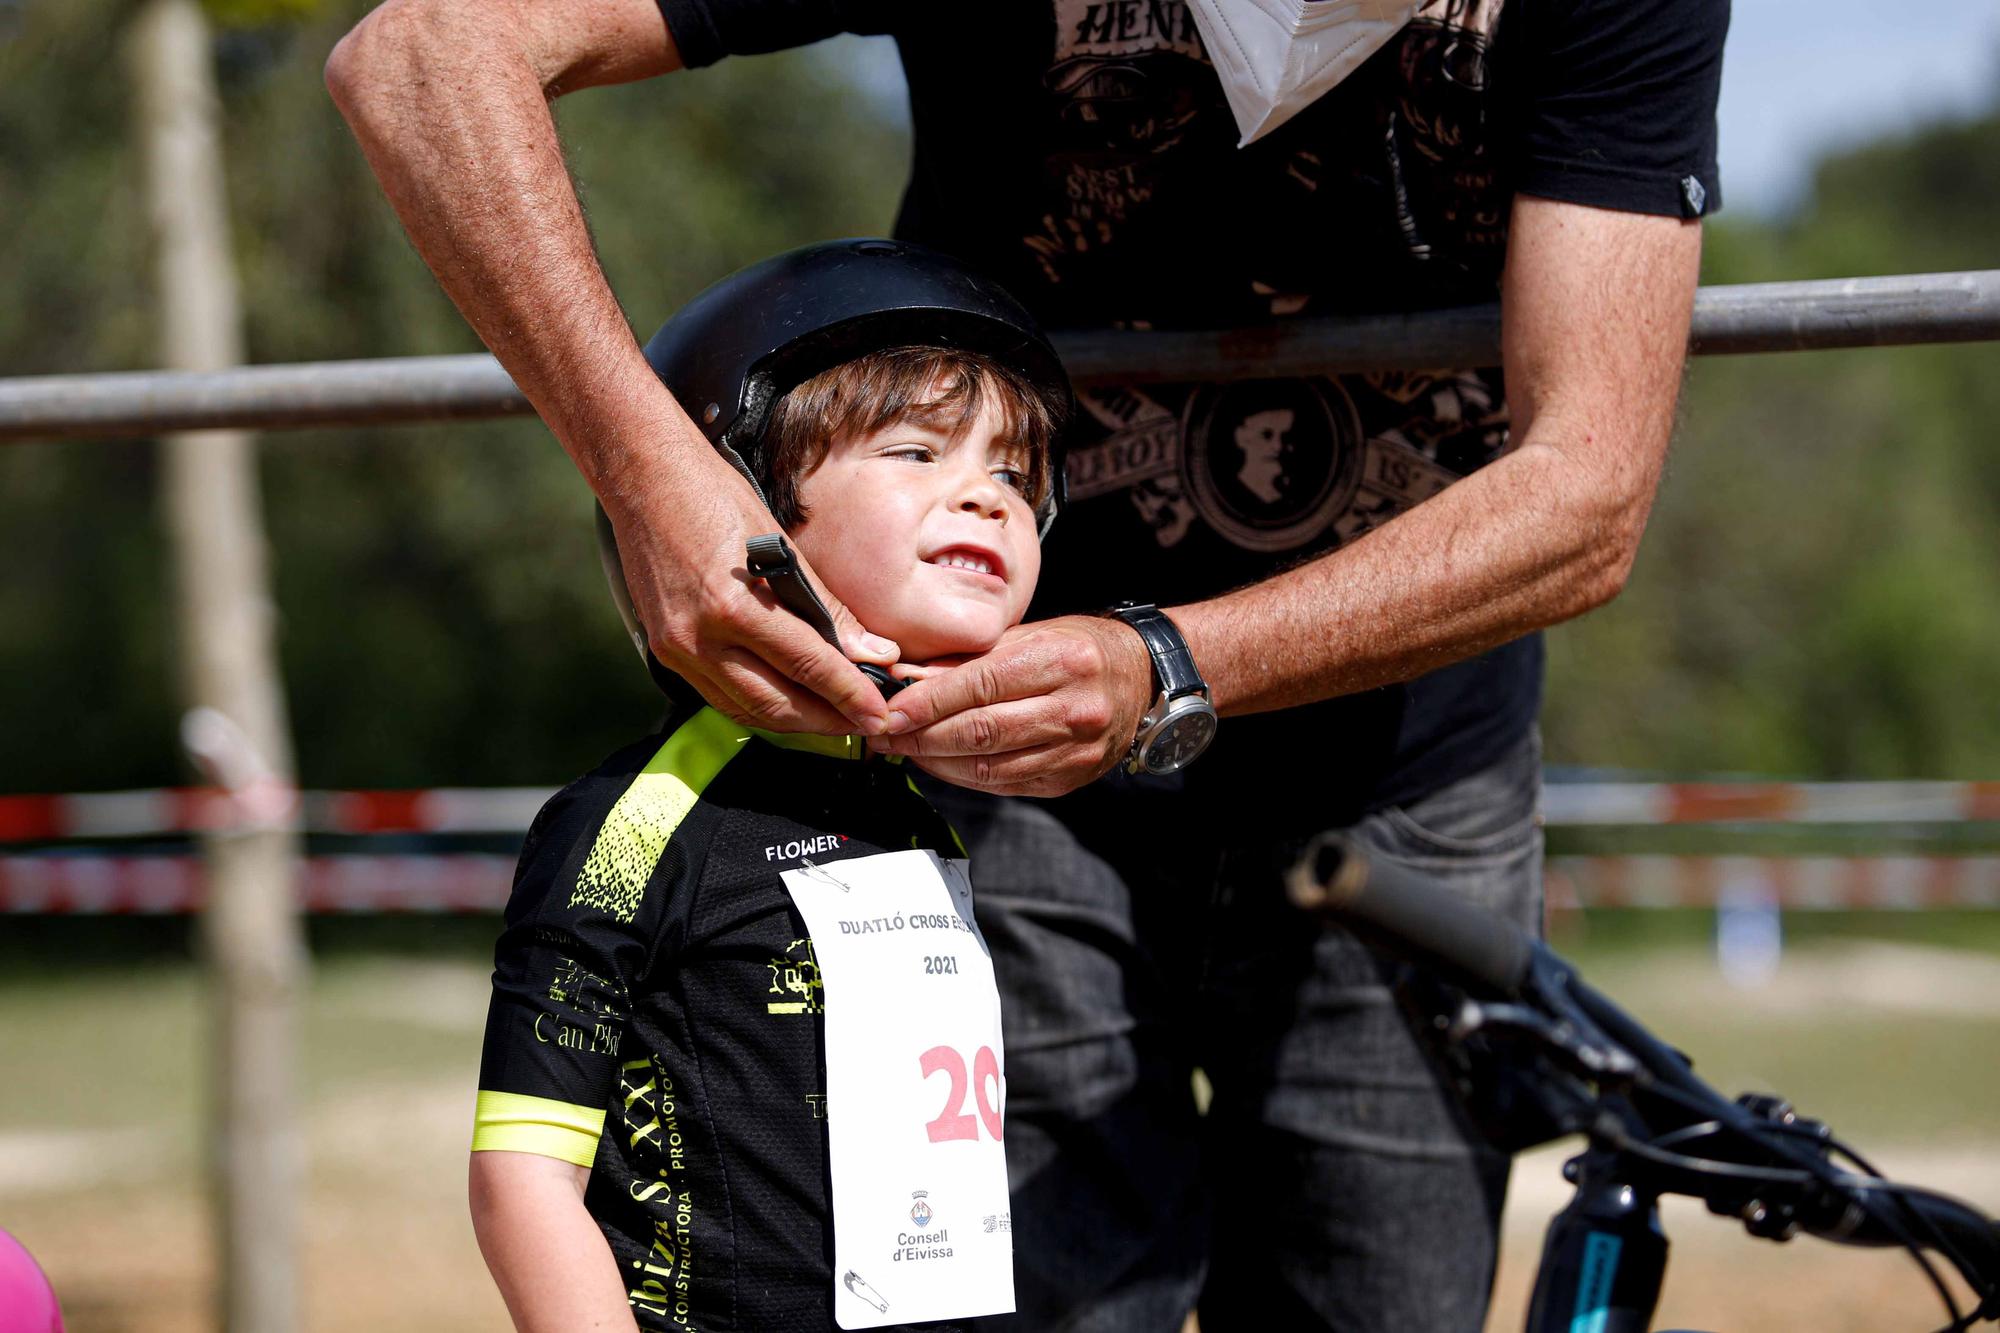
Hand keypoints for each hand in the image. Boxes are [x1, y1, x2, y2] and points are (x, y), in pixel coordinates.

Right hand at [601, 447, 898, 734]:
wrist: (643, 479)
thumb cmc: (715, 497)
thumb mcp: (780, 546)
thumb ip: (826, 608)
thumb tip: (873, 651)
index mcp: (734, 606)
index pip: (807, 665)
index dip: (850, 695)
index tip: (880, 714)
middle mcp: (700, 638)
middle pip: (777, 704)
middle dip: (827, 720)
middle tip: (866, 724)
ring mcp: (678, 649)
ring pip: (747, 709)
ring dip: (795, 721)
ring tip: (835, 718)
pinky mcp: (665, 651)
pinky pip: (720, 695)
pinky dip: (758, 704)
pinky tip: (788, 700)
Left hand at [868, 615, 1152, 796]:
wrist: (1142, 677)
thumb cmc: (1079, 647)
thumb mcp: (1028, 635)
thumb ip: (970, 659)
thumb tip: (908, 679)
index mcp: (1062, 660)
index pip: (980, 685)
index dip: (927, 702)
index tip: (889, 711)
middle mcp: (1074, 708)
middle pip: (980, 731)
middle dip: (921, 736)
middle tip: (882, 735)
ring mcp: (1076, 750)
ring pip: (988, 766)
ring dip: (936, 762)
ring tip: (903, 750)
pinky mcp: (1071, 778)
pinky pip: (1005, 784)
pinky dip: (964, 776)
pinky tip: (940, 764)